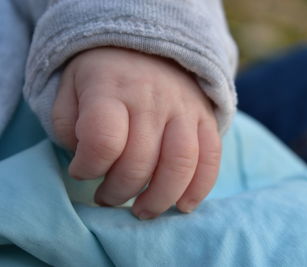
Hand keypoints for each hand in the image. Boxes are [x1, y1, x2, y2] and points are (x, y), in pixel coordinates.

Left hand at [52, 47, 220, 218]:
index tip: (80, 170)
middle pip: (139, 161)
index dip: (88, 167)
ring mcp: (184, 108)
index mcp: (110, 87)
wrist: (148, 46)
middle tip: (107, 198)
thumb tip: (88, 162)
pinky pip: (211, 157)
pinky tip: (183, 205)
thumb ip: (67, 125)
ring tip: (143, 211)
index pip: (103, 139)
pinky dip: (199, 188)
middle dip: (118, 192)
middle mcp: (151, 98)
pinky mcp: (206, 117)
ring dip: (159, 199)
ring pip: (179, 164)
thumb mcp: (70, 88)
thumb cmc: (103, 75)